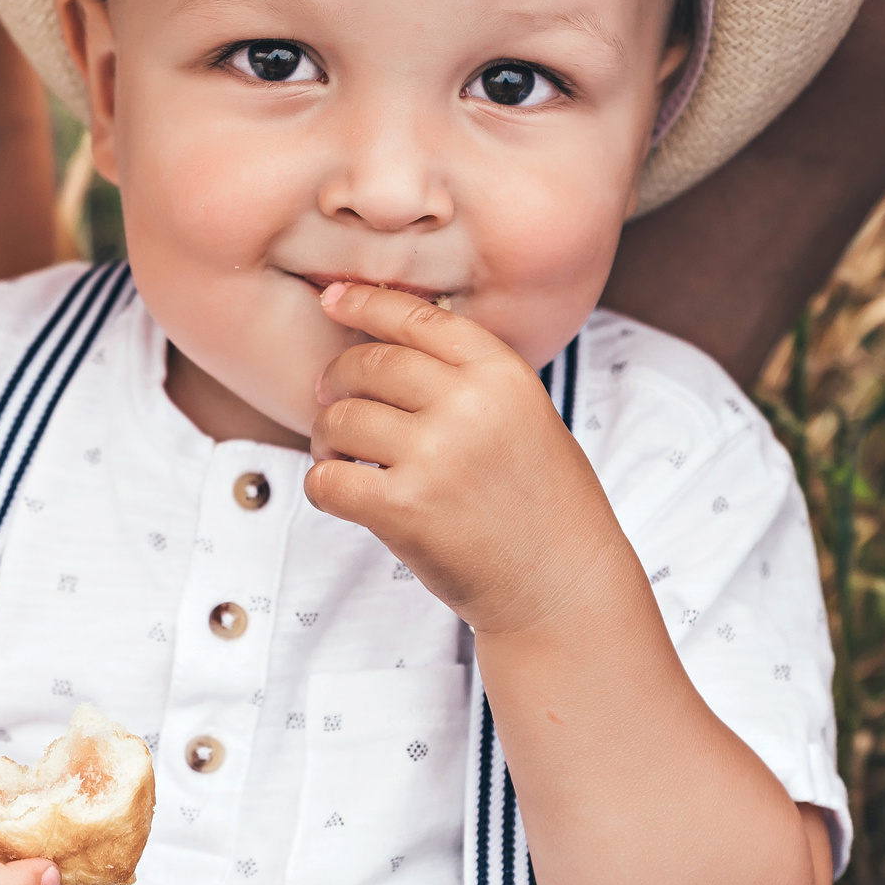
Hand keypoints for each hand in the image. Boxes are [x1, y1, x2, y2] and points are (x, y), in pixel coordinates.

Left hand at [305, 281, 636, 637]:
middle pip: (369, 365)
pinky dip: (323, 483)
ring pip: (340, 420)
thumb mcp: (526, 417)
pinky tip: (341, 488)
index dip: (366, 304)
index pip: (417, 319)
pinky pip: (328, 480)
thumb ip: (469, 380)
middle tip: (329, 397)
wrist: (561, 584)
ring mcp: (435, 456)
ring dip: (327, 436)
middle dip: (337, 379)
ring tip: (340, 454)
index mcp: (503, 374)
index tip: (334, 300)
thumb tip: (385, 348)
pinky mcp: (404, 509)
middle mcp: (469, 406)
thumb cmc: (543, 504)